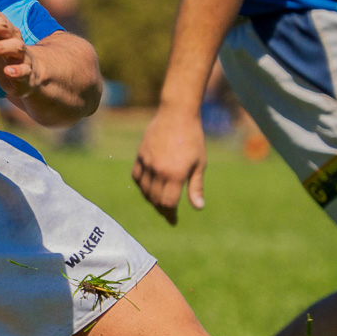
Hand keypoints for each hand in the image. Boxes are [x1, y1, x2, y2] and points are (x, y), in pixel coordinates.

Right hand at [132, 107, 207, 225]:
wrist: (177, 114)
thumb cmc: (193, 139)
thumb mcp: (199, 163)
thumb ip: (196, 187)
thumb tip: (198, 207)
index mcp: (176, 174)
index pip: (168, 203)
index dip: (170, 215)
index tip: (173, 221)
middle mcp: (159, 170)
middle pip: (155, 199)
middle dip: (162, 209)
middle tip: (168, 213)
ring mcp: (147, 163)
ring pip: (144, 190)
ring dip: (151, 199)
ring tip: (159, 201)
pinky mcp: (140, 155)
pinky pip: (136, 176)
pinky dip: (141, 185)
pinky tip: (148, 187)